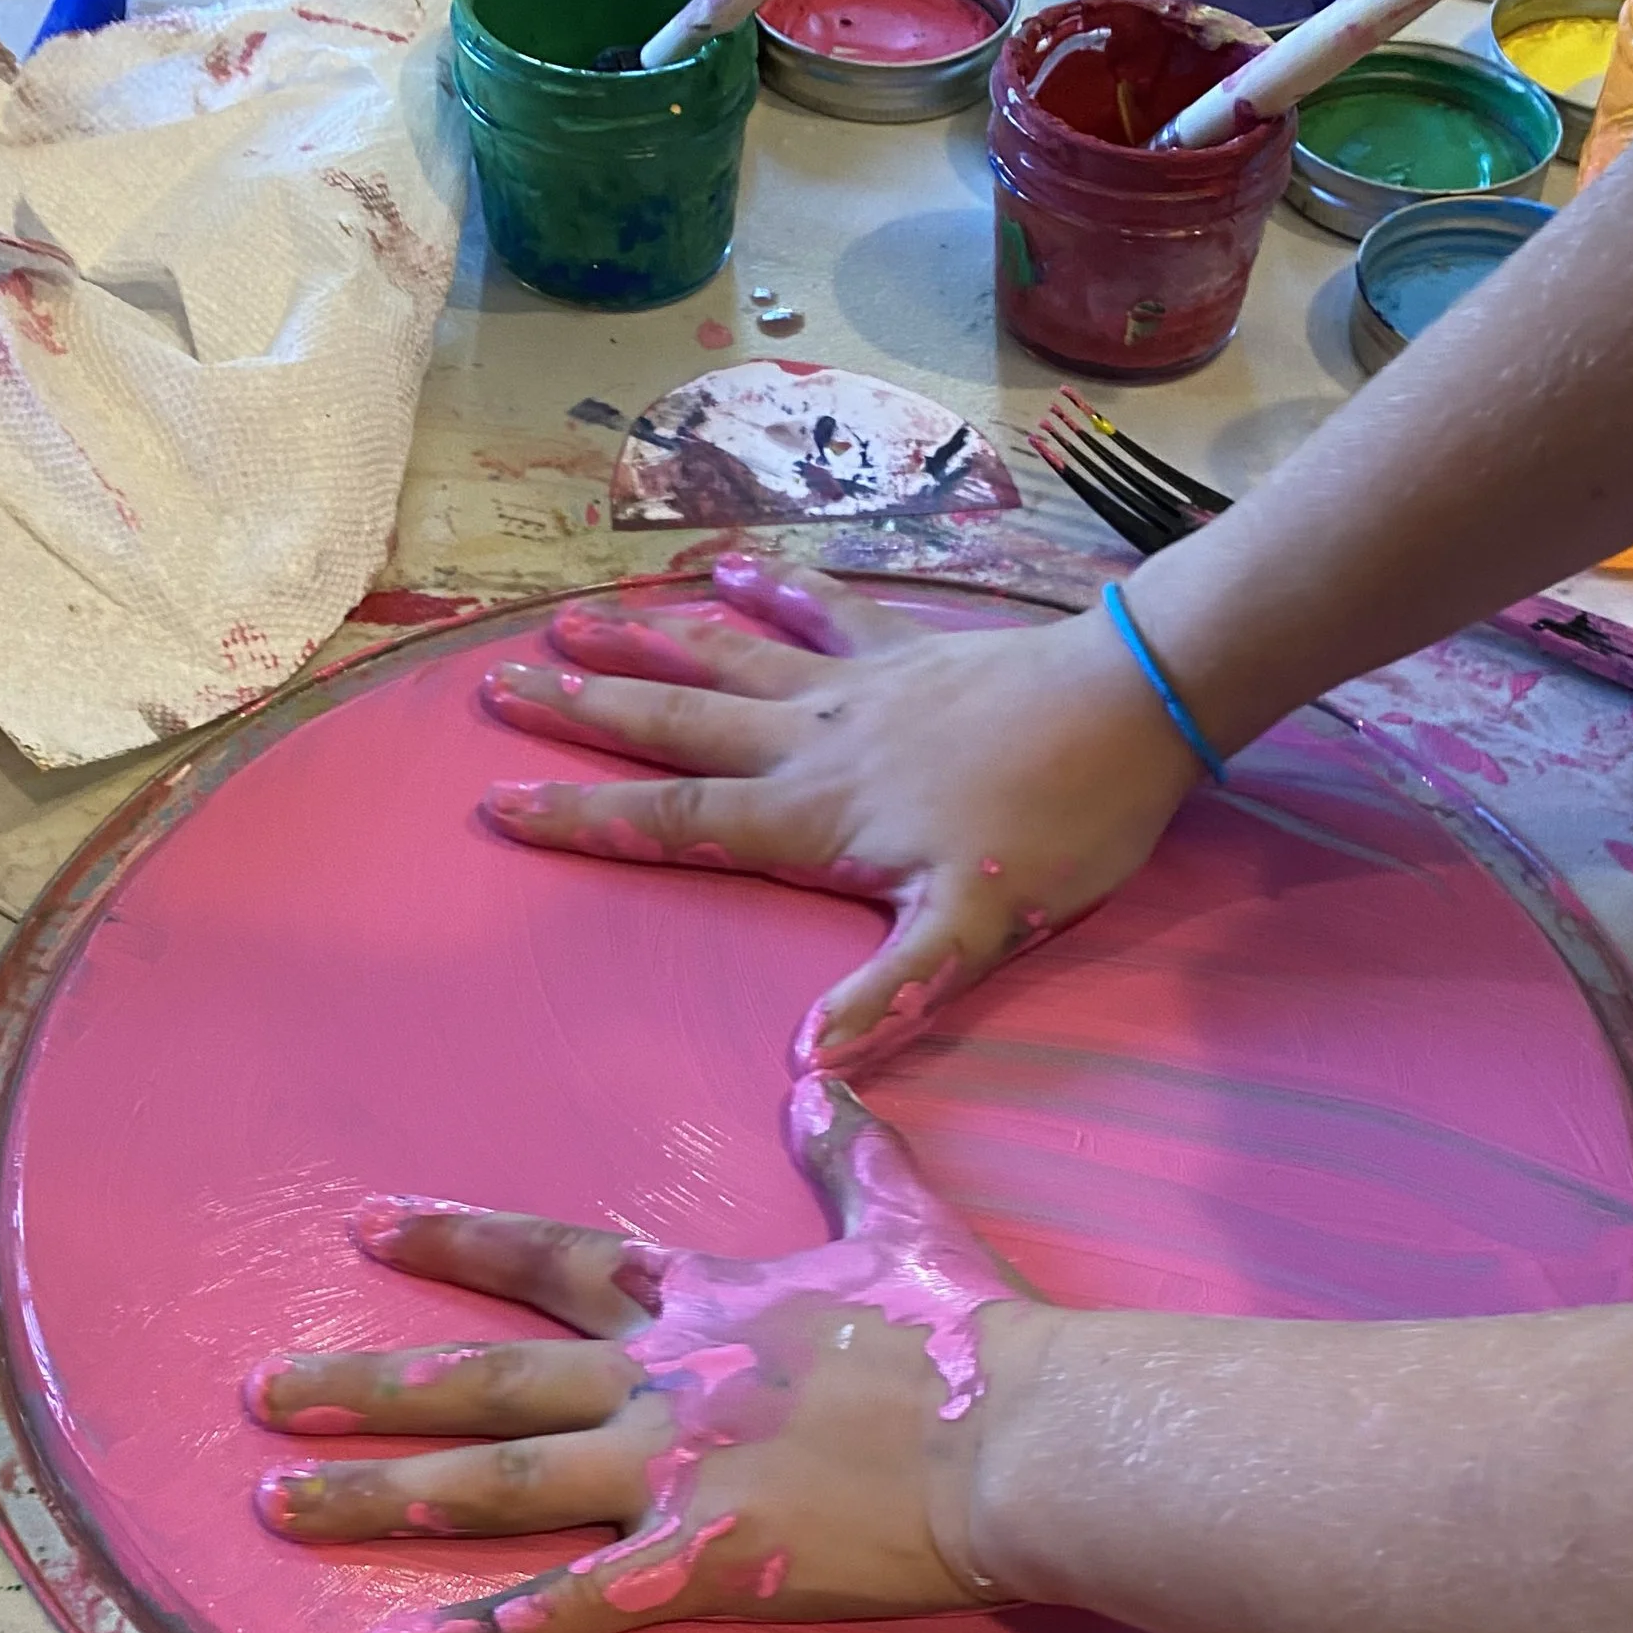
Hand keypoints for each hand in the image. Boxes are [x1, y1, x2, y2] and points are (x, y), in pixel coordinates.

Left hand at [247, 1080, 1031, 1632]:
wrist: (1027, 1431)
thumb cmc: (978, 1335)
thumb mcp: (904, 1218)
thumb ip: (848, 1148)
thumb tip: (823, 1066)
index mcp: (705, 1304)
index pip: (556, 1260)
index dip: (459, 1243)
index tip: (370, 1227)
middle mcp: (663, 1381)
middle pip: (489, 1379)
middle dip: (370, 1385)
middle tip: (264, 1393)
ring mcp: (673, 1470)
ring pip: (496, 1485)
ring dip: (379, 1496)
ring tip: (278, 1506)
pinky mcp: (704, 1561)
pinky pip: (570, 1607)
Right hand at [479, 554, 1201, 1076]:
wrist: (1134, 703)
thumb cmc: (1060, 826)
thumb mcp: (977, 929)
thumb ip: (890, 993)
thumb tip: (807, 1063)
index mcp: (816, 818)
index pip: (679, 821)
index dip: (587, 820)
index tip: (502, 805)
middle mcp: (814, 743)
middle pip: (677, 728)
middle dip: (584, 713)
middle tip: (498, 687)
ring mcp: (855, 687)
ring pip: (726, 661)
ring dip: (646, 643)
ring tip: (570, 622)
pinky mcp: (903, 650)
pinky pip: (819, 610)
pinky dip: (767, 588)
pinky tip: (720, 569)